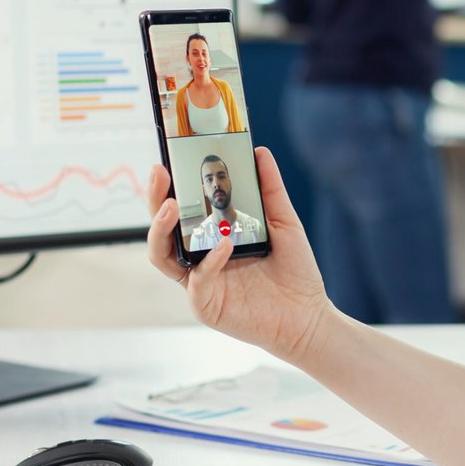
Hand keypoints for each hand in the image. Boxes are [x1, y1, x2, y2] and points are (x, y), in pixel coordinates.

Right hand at [146, 148, 333, 363]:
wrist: (309, 314)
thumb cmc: (294, 271)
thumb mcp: (284, 222)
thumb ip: (270, 189)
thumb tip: (260, 152)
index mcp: (210, 236)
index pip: (179, 209)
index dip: (167, 188)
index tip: (166, 161)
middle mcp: (198, 257)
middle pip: (161, 229)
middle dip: (155, 200)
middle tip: (160, 175)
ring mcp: (199, 282)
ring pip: (161, 256)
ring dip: (162, 230)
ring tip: (173, 206)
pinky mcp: (206, 306)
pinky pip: (197, 282)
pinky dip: (209, 261)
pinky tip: (225, 244)